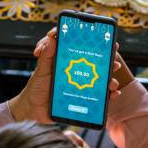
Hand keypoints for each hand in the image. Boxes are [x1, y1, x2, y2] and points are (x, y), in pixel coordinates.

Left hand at [8, 28, 122, 122]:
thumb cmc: (36, 88)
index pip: (84, 51)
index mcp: (69, 63)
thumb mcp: (41, 70)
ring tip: (112, 82)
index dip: (96, 45)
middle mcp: (78, 73)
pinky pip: (99, 97)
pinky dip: (109, 96)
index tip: (104, 40)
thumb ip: (47, 55)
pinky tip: (113, 94)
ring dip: (111, 80)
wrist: (33, 110)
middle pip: (97, 65)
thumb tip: (52, 38)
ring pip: (101, 81)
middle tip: (114, 61)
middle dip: (109, 63)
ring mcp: (82, 86)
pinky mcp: (84, 99)